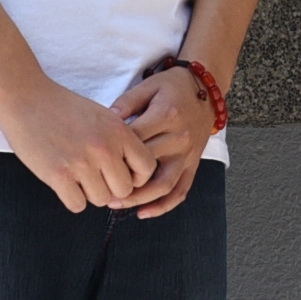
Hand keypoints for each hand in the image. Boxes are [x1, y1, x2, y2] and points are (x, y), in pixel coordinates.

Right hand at [0, 76, 158, 212]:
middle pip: (124, 190)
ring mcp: (81, 163)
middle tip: (97, 179)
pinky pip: (77, 205)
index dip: (137, 176)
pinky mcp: (58, 175)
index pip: (147, 167)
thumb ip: (120, 141)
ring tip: (78, 177)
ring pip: (101, 200)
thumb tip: (132, 174)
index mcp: (118, 131)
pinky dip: (72, 198)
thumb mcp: (102, 116)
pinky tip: (65, 183)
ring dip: (90, 193)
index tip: (122, 174)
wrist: (26, 98)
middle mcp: (104, 148)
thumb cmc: (64, 108)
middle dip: (112, 188)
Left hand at [108, 65, 218, 219]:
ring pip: (163, 185)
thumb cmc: (173, 86)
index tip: (94, 159)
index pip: (135, 141)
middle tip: (96, 186)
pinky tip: (143, 213)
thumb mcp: (148, 86)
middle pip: (146, 166)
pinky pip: (181, 191)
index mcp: (166, 116)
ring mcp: (188, 155)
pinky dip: (163, 206)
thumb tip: (105, 120)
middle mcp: (179, 138)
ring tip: (115, 204)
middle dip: (120, 179)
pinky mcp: (193, 164)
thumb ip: (127, 103)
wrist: (206, 88)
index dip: (113, 152)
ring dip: (139, 199)